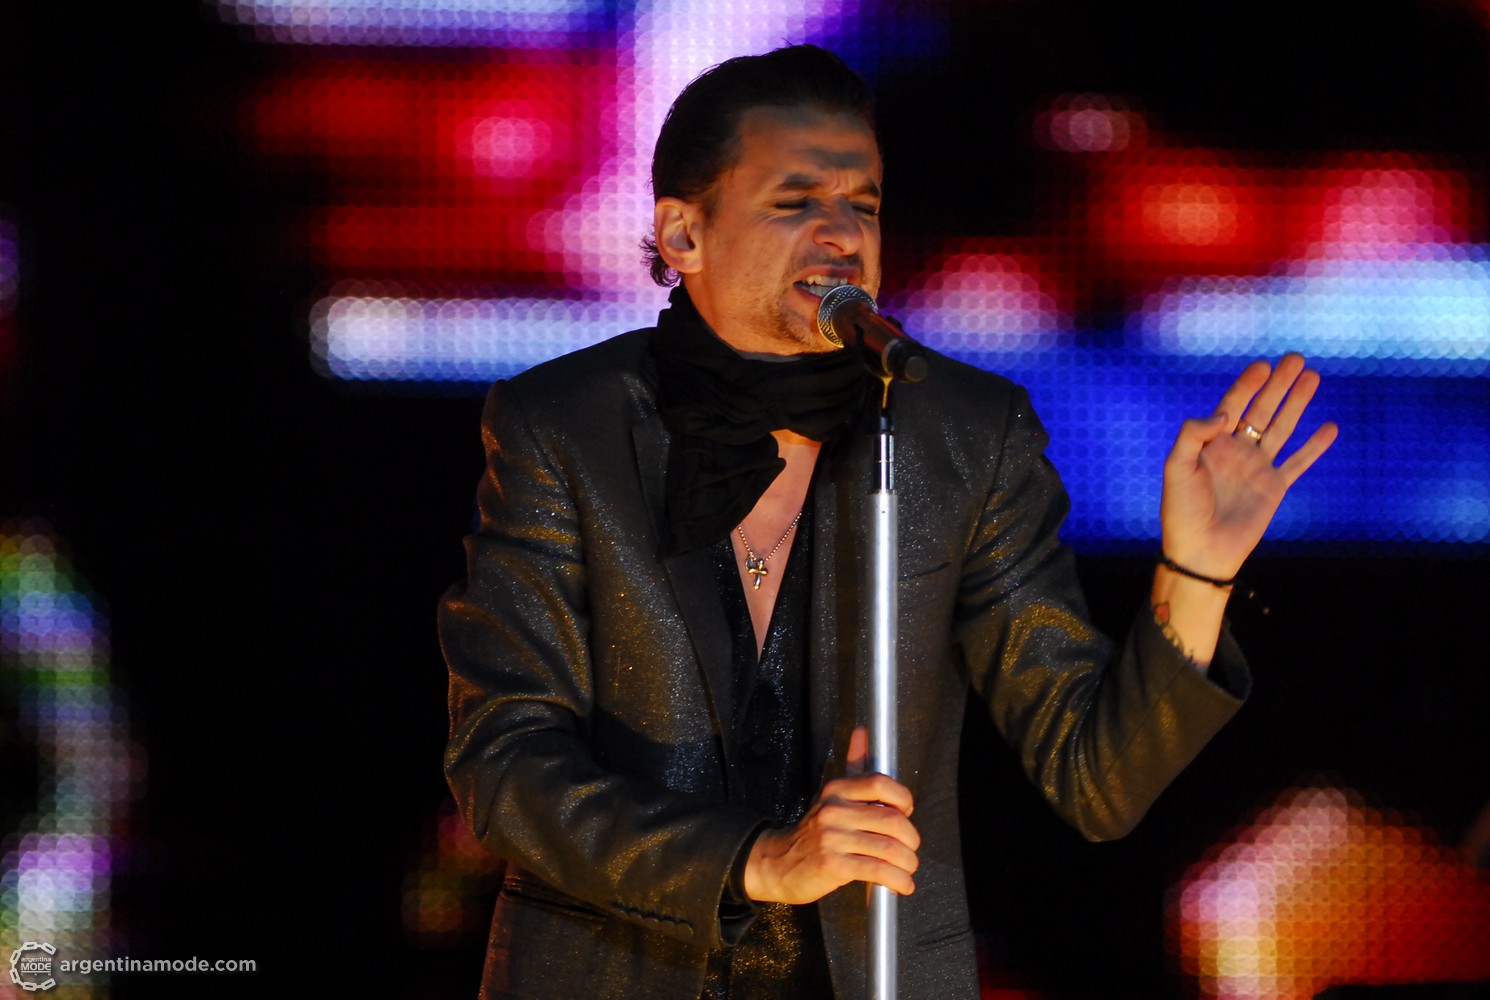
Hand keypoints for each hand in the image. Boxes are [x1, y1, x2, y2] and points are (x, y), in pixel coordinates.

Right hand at [742, 726, 919, 903]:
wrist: (777, 863)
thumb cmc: (813, 832)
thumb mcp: (831, 797)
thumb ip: (853, 766)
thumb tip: (862, 733)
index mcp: (837, 790)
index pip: (881, 783)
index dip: (903, 799)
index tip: (907, 813)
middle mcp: (834, 810)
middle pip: (892, 820)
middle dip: (911, 839)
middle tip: (910, 849)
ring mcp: (832, 838)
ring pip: (889, 849)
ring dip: (907, 863)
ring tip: (907, 870)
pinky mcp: (832, 865)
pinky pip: (877, 871)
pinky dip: (897, 880)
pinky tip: (901, 885)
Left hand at [1161, 353, 1337, 577]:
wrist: (1200, 552)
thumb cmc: (1181, 511)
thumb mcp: (1176, 468)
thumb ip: (1194, 435)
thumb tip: (1226, 413)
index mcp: (1211, 444)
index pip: (1232, 404)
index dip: (1248, 384)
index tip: (1263, 365)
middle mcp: (1236, 451)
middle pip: (1261, 409)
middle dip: (1278, 384)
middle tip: (1296, 359)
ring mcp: (1257, 468)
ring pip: (1282, 428)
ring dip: (1297, 404)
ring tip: (1313, 378)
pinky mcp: (1274, 488)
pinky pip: (1298, 462)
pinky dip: (1314, 446)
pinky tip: (1329, 427)